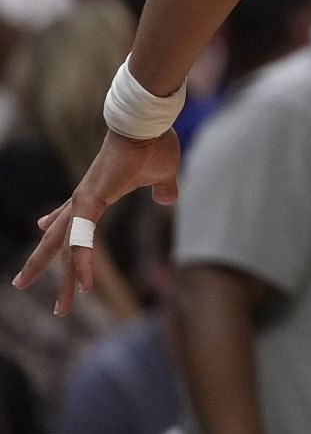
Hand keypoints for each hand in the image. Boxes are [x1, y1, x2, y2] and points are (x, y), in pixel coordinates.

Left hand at [13, 130, 180, 315]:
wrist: (147, 124)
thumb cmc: (154, 143)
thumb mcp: (162, 174)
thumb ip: (163, 189)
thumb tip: (167, 199)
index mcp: (96, 192)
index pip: (71, 214)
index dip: (54, 225)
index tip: (40, 228)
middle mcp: (83, 199)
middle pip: (58, 240)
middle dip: (41, 264)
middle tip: (20, 283)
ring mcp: (83, 202)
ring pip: (65, 249)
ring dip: (62, 281)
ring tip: (60, 309)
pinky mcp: (90, 203)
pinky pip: (83, 242)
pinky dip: (84, 265)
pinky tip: (83, 287)